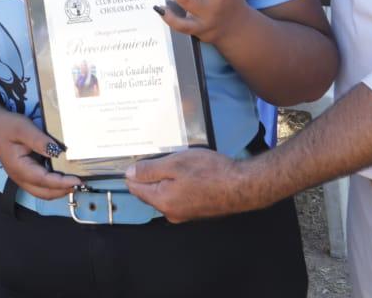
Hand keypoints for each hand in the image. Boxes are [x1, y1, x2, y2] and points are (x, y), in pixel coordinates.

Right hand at [0, 110, 79, 199]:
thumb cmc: (7, 126)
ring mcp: (22, 178)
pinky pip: (40, 187)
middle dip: (63, 191)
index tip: (78, 180)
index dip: (62, 182)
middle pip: (45, 193)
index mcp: (19, 168)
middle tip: (80, 183)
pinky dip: (53, 187)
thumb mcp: (23, 128)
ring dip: (59, 191)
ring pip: (43, 193)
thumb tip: (56, 152)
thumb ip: (39, 140)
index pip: (44, 180)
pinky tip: (62, 178)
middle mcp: (20, 178)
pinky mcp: (25, 175)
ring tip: (73, 182)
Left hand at [125, 148, 252, 221]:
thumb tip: (129, 174)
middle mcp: (171, 212)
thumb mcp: (175, 164)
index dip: (133, 172)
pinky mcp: (196, 211)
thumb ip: (149, 170)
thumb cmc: (210, 173)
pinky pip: (178, 196)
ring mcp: (184, 214)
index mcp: (162, 201)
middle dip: (150, 175)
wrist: (241, 186)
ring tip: (177, 163)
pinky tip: (188, 174)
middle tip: (161, 157)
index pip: (135, 188)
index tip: (137, 159)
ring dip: (166, 179)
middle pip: (149, 192)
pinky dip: (179, 185)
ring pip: (165, 194)